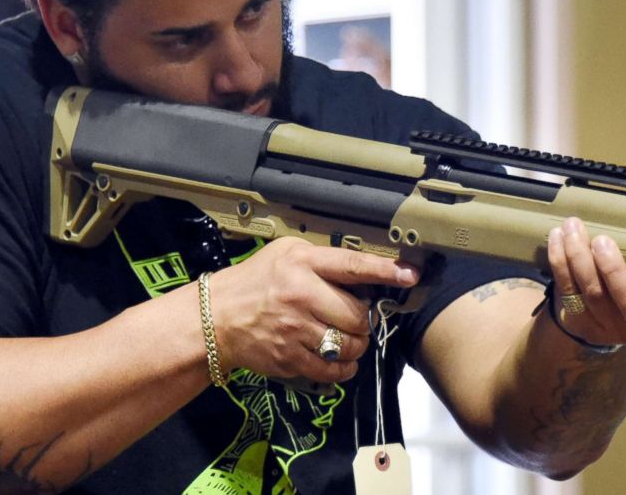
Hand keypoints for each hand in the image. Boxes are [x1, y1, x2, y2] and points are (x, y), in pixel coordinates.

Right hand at [206, 237, 419, 382]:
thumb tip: (365, 273)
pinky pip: (333, 371)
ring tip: (345, 338)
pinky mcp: (290, 358)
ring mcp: (295, 330)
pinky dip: (343, 369)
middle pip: (357, 314)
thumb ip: (323, 260)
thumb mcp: (286, 254)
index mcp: (302, 264)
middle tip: (354, 317)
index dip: (385, 270)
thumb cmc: (255, 281)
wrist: (215, 318)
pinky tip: (338, 360)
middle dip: (363, 320)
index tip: (410, 275)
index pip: (352, 266)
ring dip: (356, 346)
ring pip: (349, 345)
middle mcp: (301, 295)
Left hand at [546, 217, 625, 346]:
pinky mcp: (579, 321)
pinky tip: (558, 237)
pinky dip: (560, 260)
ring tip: (573, 228)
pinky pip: (567, 289)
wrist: (597, 314)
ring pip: (593, 294)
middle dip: (613, 270)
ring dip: (580, 256)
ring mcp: (608, 328)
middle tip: (602, 241)